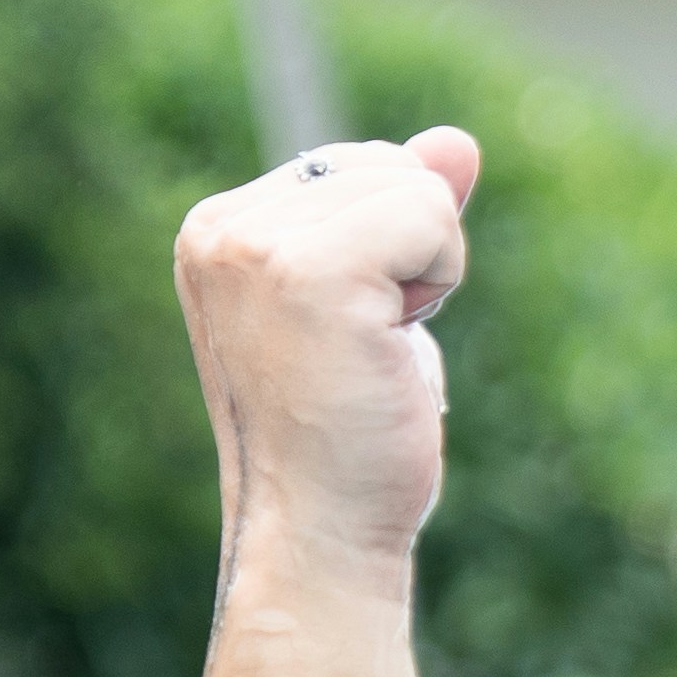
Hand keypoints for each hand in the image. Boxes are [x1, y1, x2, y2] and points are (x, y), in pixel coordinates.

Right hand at [176, 129, 483, 617]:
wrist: (320, 535)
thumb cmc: (347, 442)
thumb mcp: (377, 307)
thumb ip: (404, 217)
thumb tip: (459, 141)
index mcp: (217, 231)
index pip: (354, 167)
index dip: (388, 251)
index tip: (344, 336)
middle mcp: (221, 227)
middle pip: (385, 162)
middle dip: (409, 254)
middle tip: (362, 351)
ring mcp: (257, 244)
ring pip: (415, 185)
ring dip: (427, 273)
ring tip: (371, 353)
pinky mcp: (308, 267)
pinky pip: (431, 216)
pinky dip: (437, 281)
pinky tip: (387, 349)